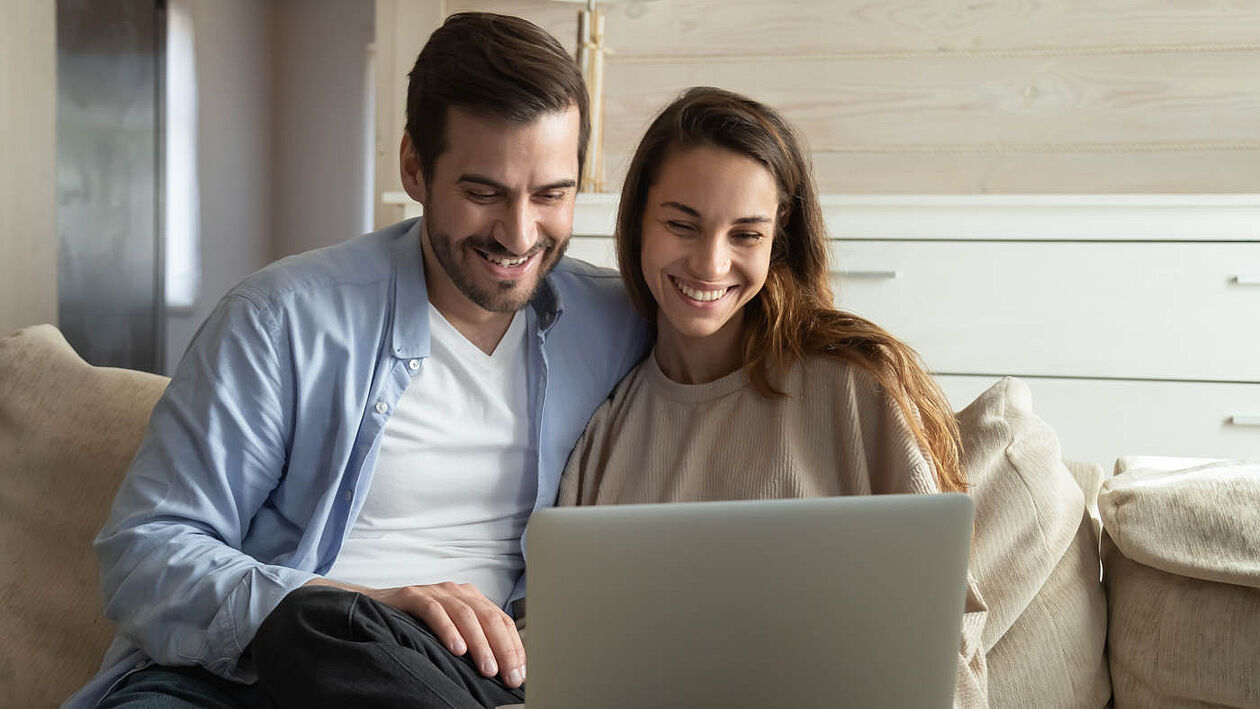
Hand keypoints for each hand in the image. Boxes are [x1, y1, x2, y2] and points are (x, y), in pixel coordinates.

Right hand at [304, 578, 525, 687]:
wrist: (372, 609)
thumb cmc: (415, 627)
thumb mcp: (450, 633)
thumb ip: (473, 643)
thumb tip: (501, 672)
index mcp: (472, 599)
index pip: (502, 621)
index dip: (514, 647)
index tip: (520, 673)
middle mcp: (458, 592)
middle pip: (489, 617)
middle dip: (502, 648)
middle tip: (508, 675)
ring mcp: (436, 591)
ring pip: (466, 614)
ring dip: (479, 643)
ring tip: (487, 668)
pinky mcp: (413, 595)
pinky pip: (435, 611)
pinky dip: (448, 630)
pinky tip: (456, 649)